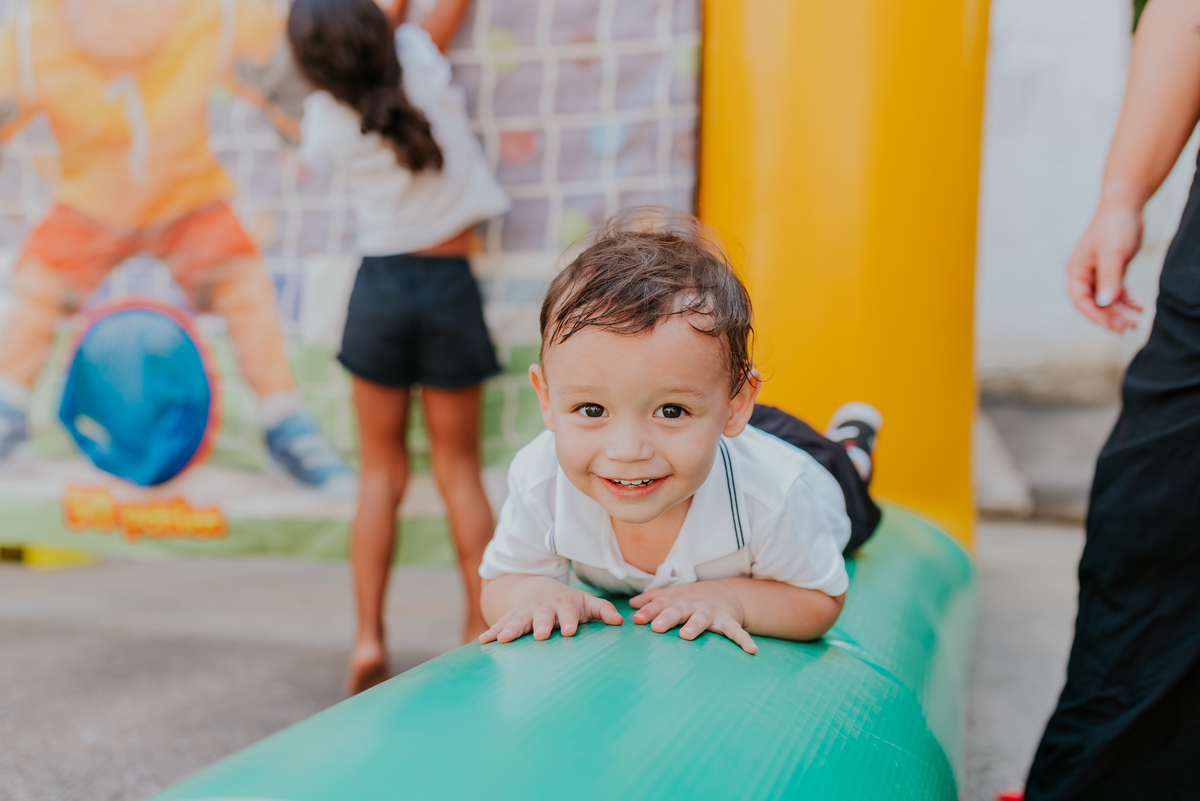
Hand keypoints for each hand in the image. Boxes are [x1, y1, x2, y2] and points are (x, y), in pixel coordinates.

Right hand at [478, 580, 622, 643]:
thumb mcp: (587, 602)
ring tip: (504, 640)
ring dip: (510, 629)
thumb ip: (603, 610)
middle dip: (540, 625)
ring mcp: (525, 612)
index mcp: (564, 605)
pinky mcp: (511, 617)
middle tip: (540, 635)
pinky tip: (483, 642)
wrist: (540, 588)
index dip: (569, 621)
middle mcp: (543, 608)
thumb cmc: (569, 602)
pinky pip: (500, 624)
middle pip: (542, 616)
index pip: (569, 613)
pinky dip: (492, 632)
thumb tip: (620, 622)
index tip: (570, 632)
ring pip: (517, 620)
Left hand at [630, 582, 757, 654]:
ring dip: (695, 625)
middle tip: (657, 627)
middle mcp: (693, 604)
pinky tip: (751, 650)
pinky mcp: (728, 620)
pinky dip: (744, 640)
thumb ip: (653, 599)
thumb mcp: (673, 596)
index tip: (637, 620)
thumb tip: (631, 604)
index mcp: (678, 600)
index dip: (649, 612)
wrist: (727, 592)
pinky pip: (736, 631)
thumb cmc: (693, 598)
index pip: (660, 604)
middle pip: (678, 610)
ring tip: (687, 635)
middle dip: (668, 617)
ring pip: (702, 618)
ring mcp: (711, 612)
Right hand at [1066, 201, 1145, 332]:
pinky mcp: (1110, 269)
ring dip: (1118, 312)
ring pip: (1104, 299)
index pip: (1080, 300)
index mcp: (1076, 270)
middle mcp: (1083, 273)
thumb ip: (1109, 279)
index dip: (1094, 315)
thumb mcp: (1113, 254)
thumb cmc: (1115, 227)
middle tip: (1125, 330)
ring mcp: (1096, 272)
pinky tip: (1139, 307)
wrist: (1125, 205)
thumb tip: (1104, 304)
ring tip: (1133, 324)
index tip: (1111, 326)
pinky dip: (1126, 300)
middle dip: (1108, 318)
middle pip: (1093, 303)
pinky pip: (1115, 290)